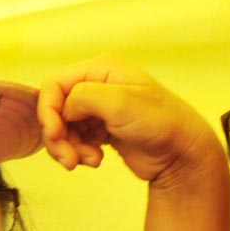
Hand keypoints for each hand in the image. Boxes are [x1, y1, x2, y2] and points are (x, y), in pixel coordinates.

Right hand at [38, 53, 225, 185]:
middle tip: (68, 159)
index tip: (54, 135)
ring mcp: (98, 109)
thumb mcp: (121, 103)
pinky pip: (74, 140)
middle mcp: (97, 85)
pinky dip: (78, 153)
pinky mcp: (100, 129)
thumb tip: (63, 109)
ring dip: (68, 149)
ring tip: (88, 161)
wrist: (181, 154)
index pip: (55, 84)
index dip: (47, 111)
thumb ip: (84, 97)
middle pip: (56, 109)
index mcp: (101, 69)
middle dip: (58, 136)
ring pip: (63, 128)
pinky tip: (95, 160)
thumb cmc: (161, 123)